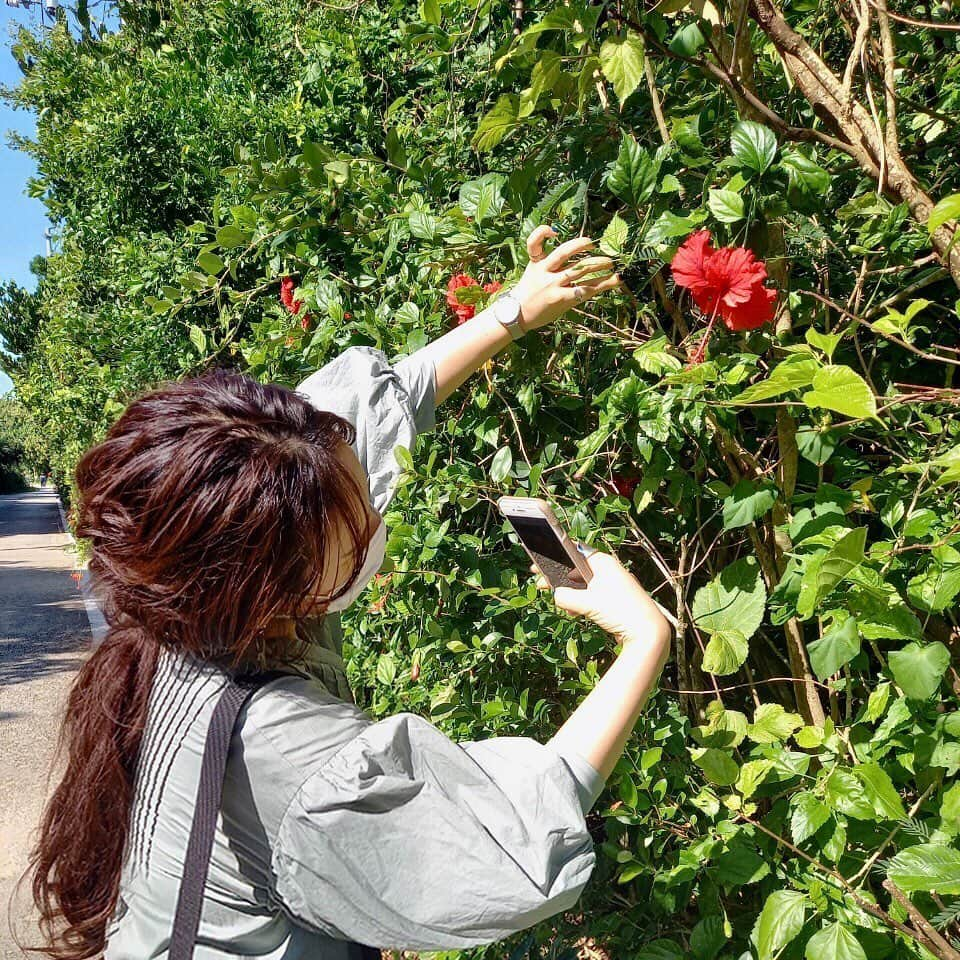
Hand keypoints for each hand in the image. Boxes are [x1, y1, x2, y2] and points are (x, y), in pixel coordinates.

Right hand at [510, 226, 621, 331]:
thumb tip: (570, 251)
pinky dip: (602, 284)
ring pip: (579, 269)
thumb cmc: (529, 293)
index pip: (533, 243)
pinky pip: (585, 289)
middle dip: (581, 245)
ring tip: (610, 263)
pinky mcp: (561, 299)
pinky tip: (614, 280)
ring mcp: (553, 285)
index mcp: (537, 263)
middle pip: (563, 252)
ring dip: (598, 264)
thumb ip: (548, 262)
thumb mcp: (532, 272)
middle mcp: (545, 272)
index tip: (553, 231)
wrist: (518, 316)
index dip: (542, 232)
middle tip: (593, 244)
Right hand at [534, 550, 671, 648]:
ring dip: (570, 593)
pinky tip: (573, 612)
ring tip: (559, 602)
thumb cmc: (620, 611)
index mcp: (603, 563)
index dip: (556, 556)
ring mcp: (612, 585)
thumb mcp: (587, 603)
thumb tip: (556, 595)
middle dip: (560, 578)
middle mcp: (609, 571)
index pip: (575, 551)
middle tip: (541, 584)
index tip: (540, 563)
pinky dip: (581, 602)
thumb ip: (566, 597)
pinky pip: (592, 596)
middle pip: (577, 569)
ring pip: (584, 585)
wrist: (647, 633)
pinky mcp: (614, 600)